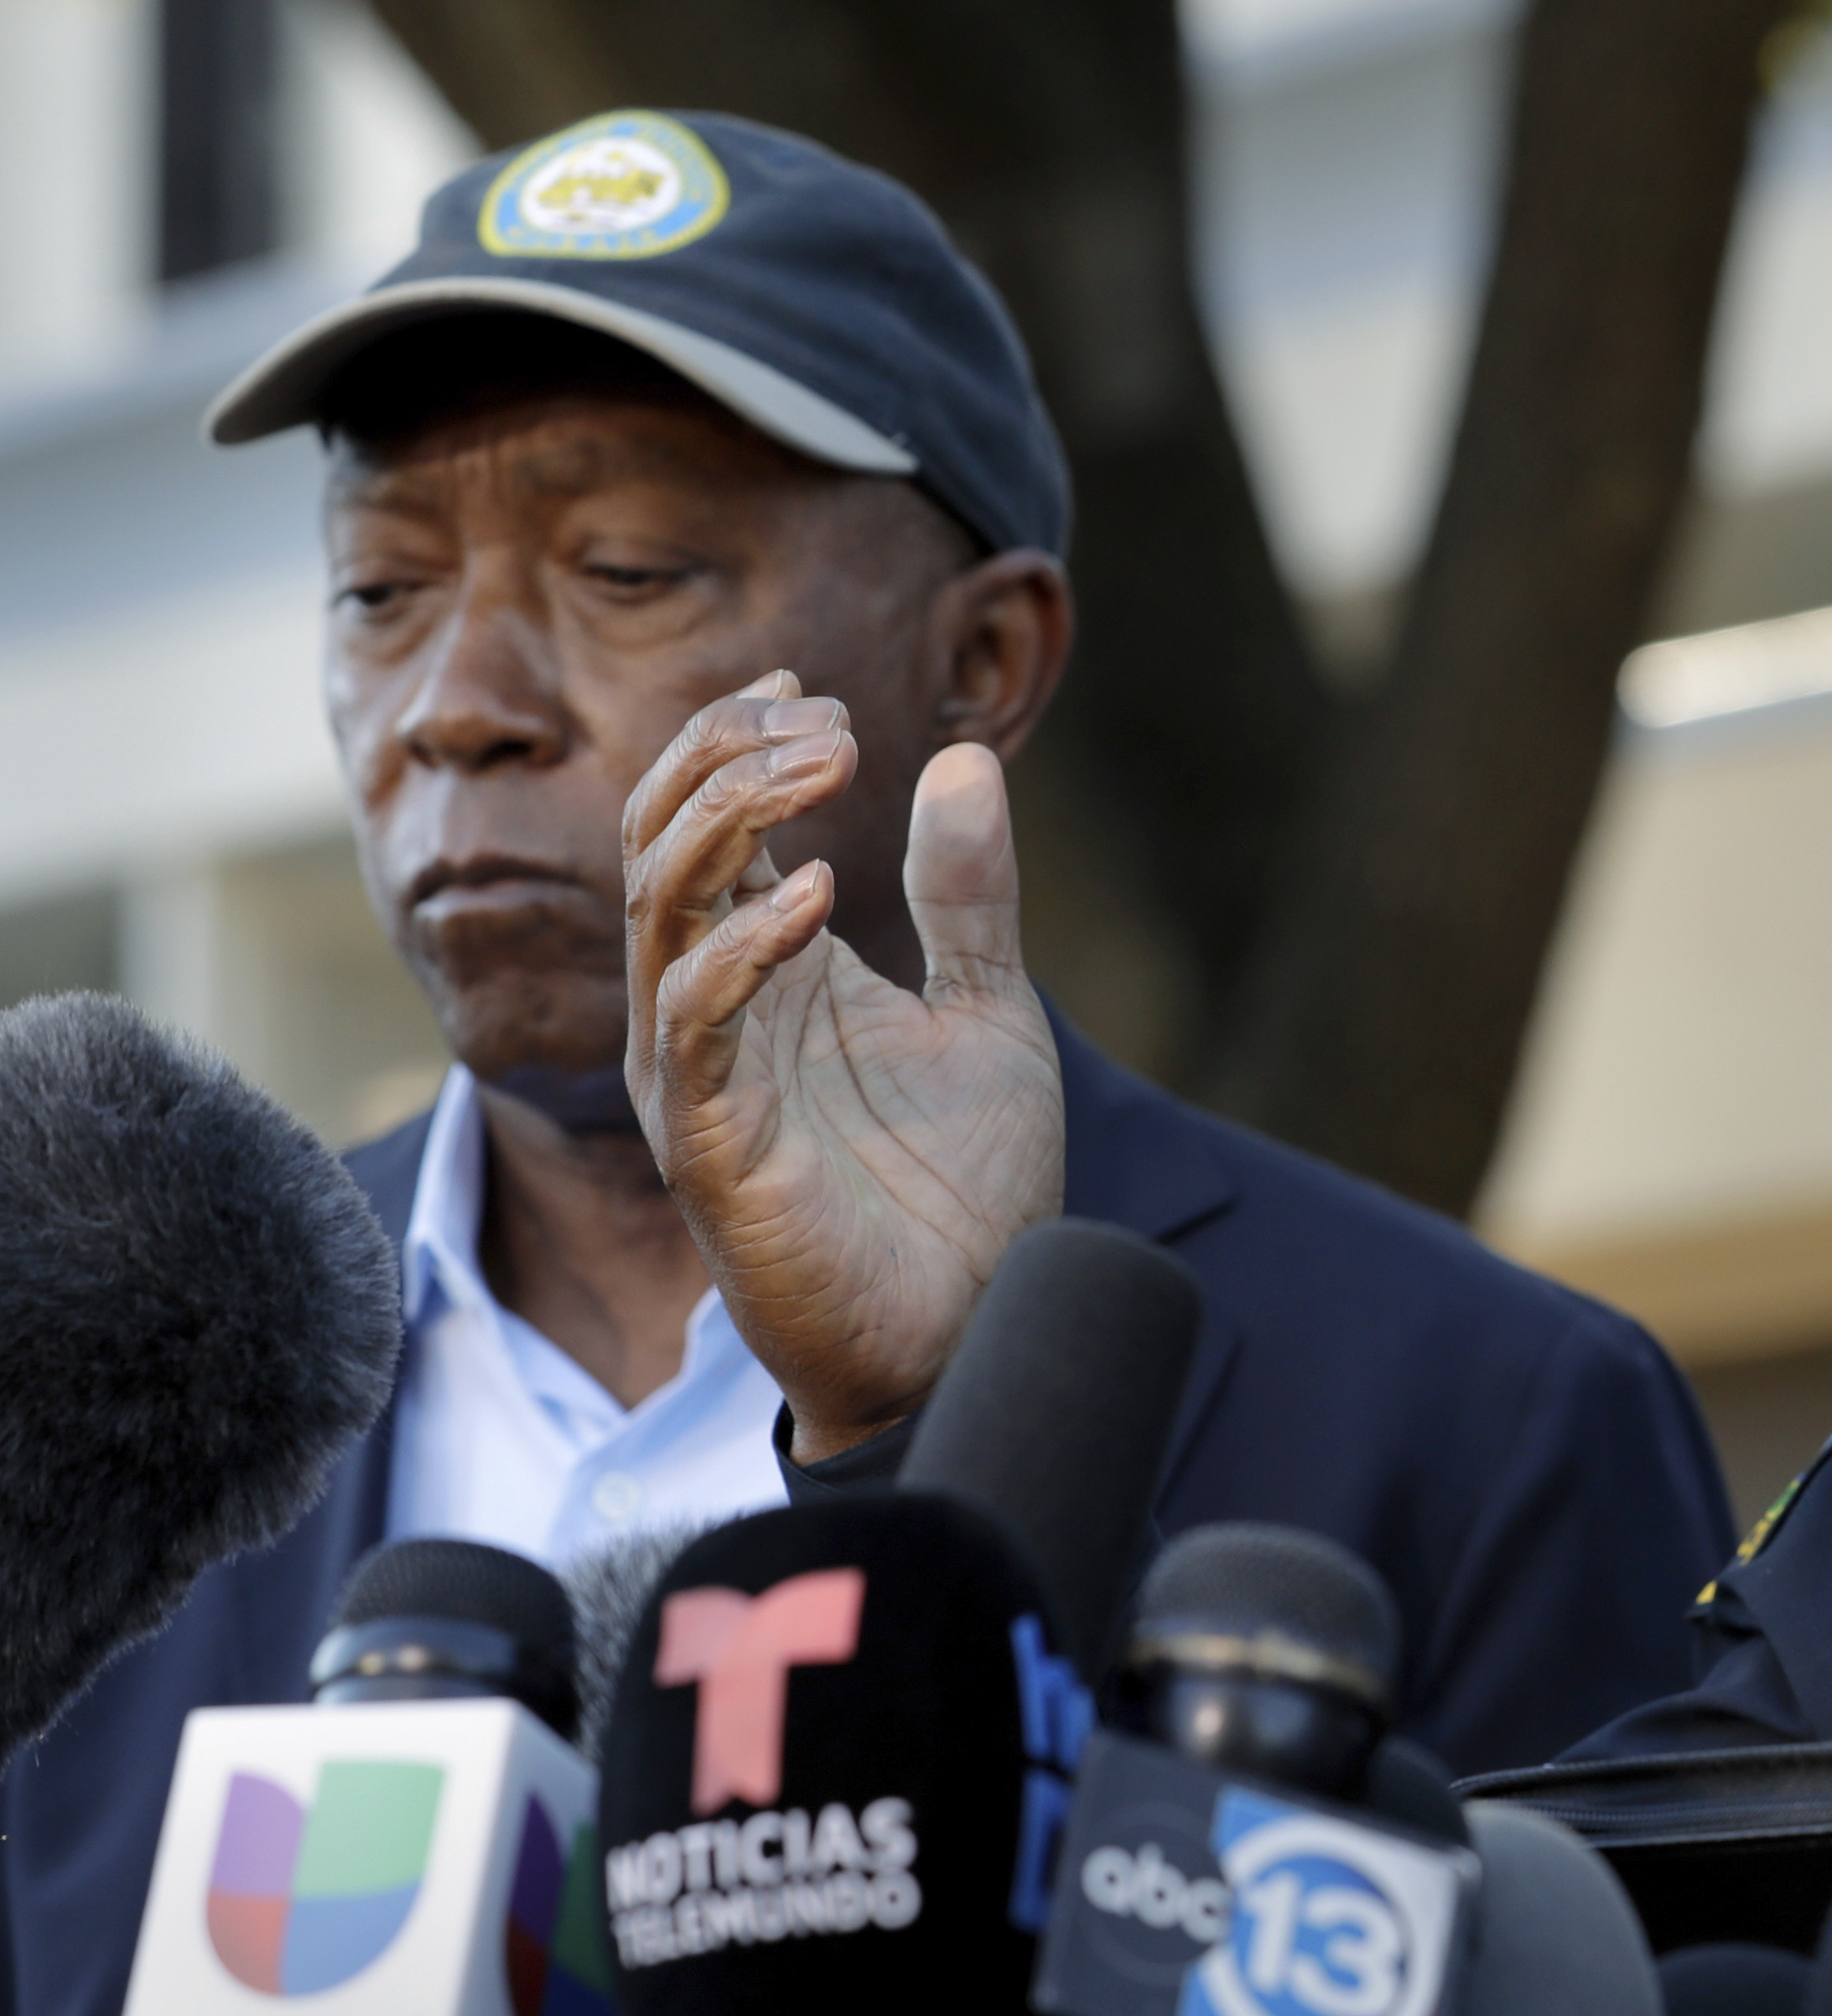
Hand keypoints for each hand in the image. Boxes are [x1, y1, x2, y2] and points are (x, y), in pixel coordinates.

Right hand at [621, 671, 1063, 1459]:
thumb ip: (970, 895)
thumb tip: (966, 758)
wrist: (973, 1330)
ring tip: (824, 770)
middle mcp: (715, 1014)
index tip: (809, 685)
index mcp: (767, 972)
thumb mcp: (989, 1011)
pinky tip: (817, 900)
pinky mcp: (715, 1149)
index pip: (703, 825)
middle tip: (826, 720)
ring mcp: (704, 1078)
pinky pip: (696, 1028)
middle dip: (725, 761)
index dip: (736, 743)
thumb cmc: (964, 1190)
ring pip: (657, 915)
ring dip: (730, 823)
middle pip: (660, 846)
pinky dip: (744, 951)